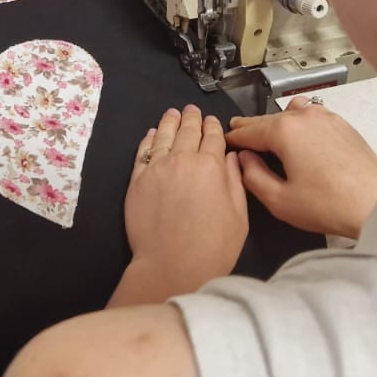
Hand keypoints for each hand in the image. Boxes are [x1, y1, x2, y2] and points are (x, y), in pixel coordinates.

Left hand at [110, 106, 248, 305]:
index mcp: (211, 166)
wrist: (172, 265)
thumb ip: (235, 181)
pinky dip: (149, 140)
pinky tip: (152, 134)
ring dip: (169, 122)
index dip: (213, 127)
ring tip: (172, 113)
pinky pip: (143, 152)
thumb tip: (231, 157)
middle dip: (191, 119)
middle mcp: (183, 160)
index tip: (212, 121)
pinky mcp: (137, 180)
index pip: (213, 137)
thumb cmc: (213, 246)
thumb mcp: (239, 215)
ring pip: (163, 136)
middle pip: (187, 131)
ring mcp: (157, 168)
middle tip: (191, 110)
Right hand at [226, 98, 376, 238]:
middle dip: (251, 127)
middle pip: (268, 119)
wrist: (376, 203)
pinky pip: (313, 115)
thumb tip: (244, 161)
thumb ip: (252, 177)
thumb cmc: (331, 204)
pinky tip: (299, 136)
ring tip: (269, 135)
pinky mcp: (343, 125)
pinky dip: (299, 121)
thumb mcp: (278, 199)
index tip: (224, 142)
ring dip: (277, 121)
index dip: (233, 138)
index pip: (248, 131)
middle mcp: (305, 117)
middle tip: (237, 131)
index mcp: (284, 131)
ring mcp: (327, 117)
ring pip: (291, 112)